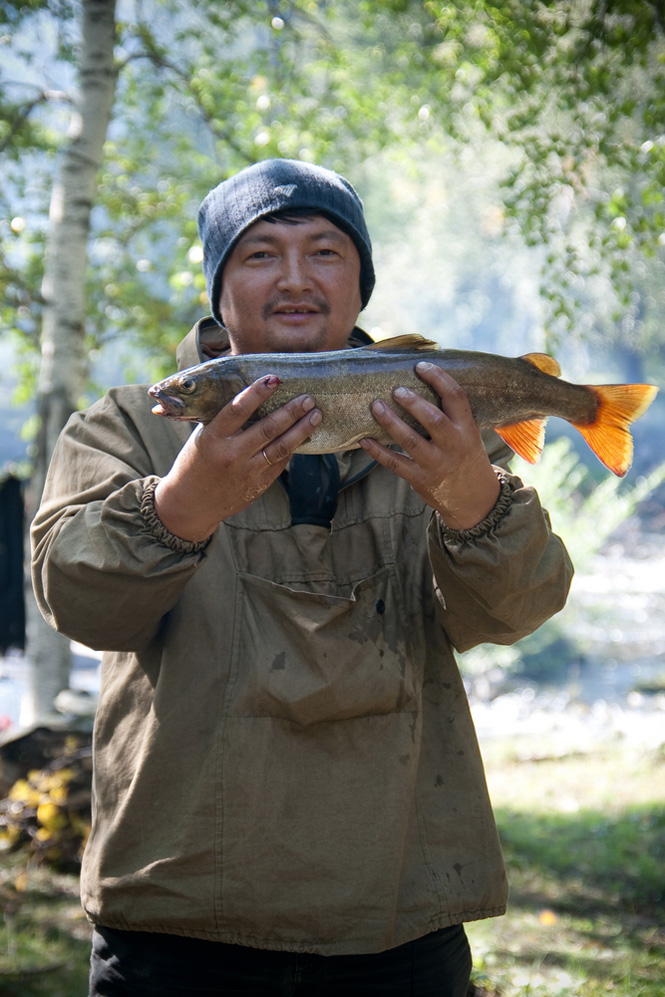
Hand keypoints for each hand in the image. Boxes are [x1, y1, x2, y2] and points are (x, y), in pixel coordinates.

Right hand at [154, 375, 321, 540]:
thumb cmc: (195, 463)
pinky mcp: (258, 485)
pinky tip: (304, 435)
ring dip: (301, 430)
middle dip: (292, 411)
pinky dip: (293, 448)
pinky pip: (280, 463)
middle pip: (268, 428)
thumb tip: (254, 395)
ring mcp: (247, 471)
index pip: (237, 409)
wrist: (191, 503)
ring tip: (316, 415)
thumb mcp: (202, 437)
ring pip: (281, 447)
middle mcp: (231, 454)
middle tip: (308, 398)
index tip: (274, 379)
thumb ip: (225, 420)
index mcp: (213, 438)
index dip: (257, 393)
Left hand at [359, 361, 499, 529]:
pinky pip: (396, 464)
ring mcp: (436, 464)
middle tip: (396, 390)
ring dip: (391, 422)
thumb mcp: (469, 435)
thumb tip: (421, 382)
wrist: (474, 500)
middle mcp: (453, 445)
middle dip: (413, 403)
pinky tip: (364, 440)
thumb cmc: (466, 458)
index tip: (421, 366)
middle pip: (433, 420)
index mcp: (467, 429)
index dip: (439, 379)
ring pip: (410, 441)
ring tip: (375, 406)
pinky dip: (378, 452)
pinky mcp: (420, 480)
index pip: (456, 398)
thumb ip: (450, 415)